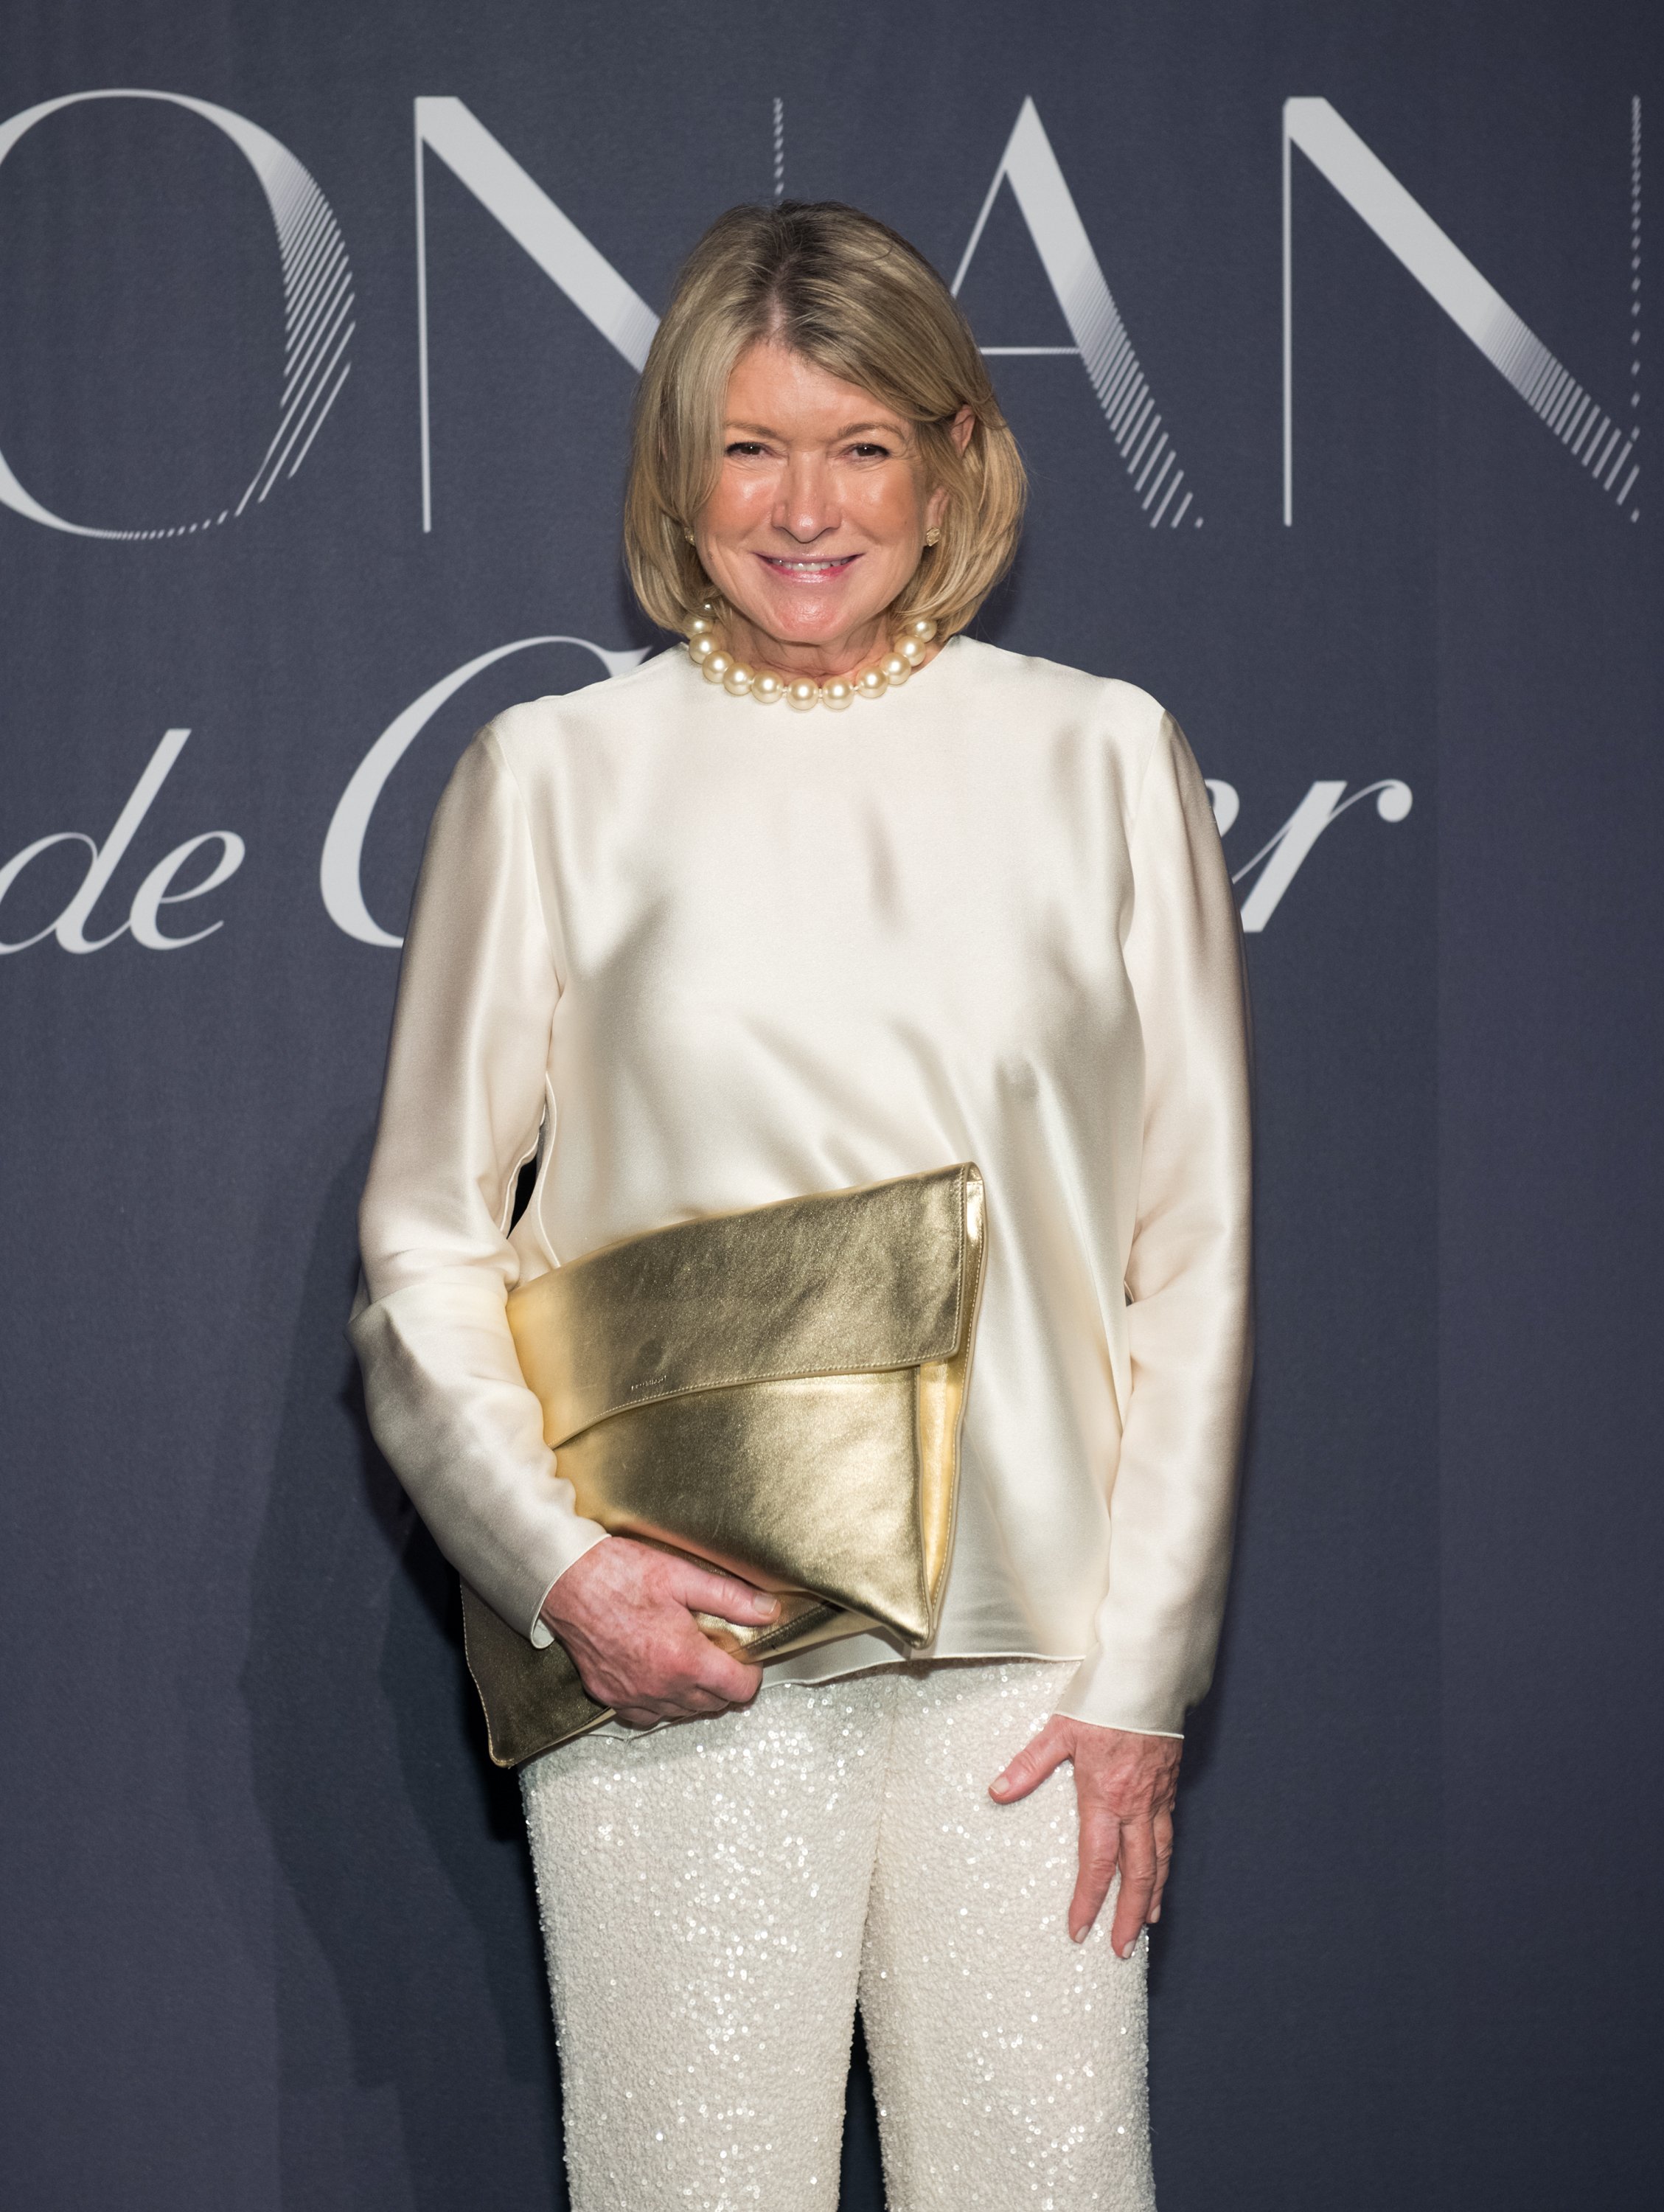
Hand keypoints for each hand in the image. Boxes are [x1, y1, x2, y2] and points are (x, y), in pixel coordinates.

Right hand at [538, 1536, 779, 1726]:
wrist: (565, 1580)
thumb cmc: (618, 1574)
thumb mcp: (683, 1576)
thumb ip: (732, 1598)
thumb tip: (769, 1611)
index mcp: (684, 1660)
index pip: (739, 1689)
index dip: (751, 1673)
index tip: (746, 1656)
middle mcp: (660, 1687)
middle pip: (714, 1705)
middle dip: (725, 1682)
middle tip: (720, 1651)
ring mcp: (632, 1696)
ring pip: (682, 1713)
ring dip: (695, 1694)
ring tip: (691, 1660)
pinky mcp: (608, 1696)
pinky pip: (646, 1716)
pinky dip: (661, 1703)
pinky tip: (660, 1675)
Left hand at [990, 1716, 1182, 1954]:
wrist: (1150, 1676)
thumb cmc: (1105, 1698)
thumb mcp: (1060, 1729)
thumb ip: (1029, 1764)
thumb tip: (997, 1791)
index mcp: (1105, 1796)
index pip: (1097, 1862)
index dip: (1088, 1900)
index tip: (1079, 1929)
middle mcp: (1135, 1805)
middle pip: (1136, 1873)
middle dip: (1128, 1915)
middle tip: (1120, 1948)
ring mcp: (1157, 1797)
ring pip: (1159, 1858)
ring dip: (1152, 1895)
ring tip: (1146, 1922)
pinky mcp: (1169, 1786)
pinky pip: (1170, 1834)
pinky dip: (1166, 1861)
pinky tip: (1160, 1871)